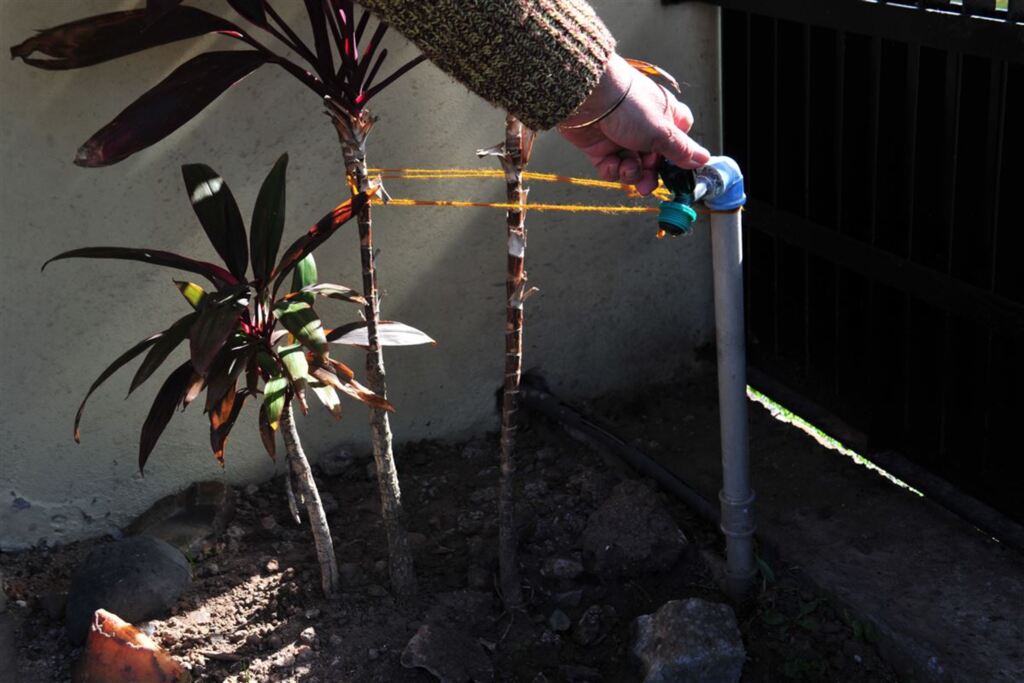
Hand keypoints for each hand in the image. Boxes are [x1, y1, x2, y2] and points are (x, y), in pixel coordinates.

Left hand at [558, 53, 710, 195]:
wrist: (589, 97)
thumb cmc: (629, 105)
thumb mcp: (662, 131)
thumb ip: (682, 149)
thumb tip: (702, 159)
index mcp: (665, 116)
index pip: (679, 137)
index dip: (679, 153)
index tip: (677, 168)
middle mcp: (644, 127)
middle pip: (654, 159)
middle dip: (651, 174)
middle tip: (648, 184)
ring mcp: (621, 137)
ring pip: (633, 167)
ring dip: (631, 173)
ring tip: (628, 169)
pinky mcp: (599, 146)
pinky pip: (610, 167)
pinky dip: (612, 170)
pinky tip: (611, 163)